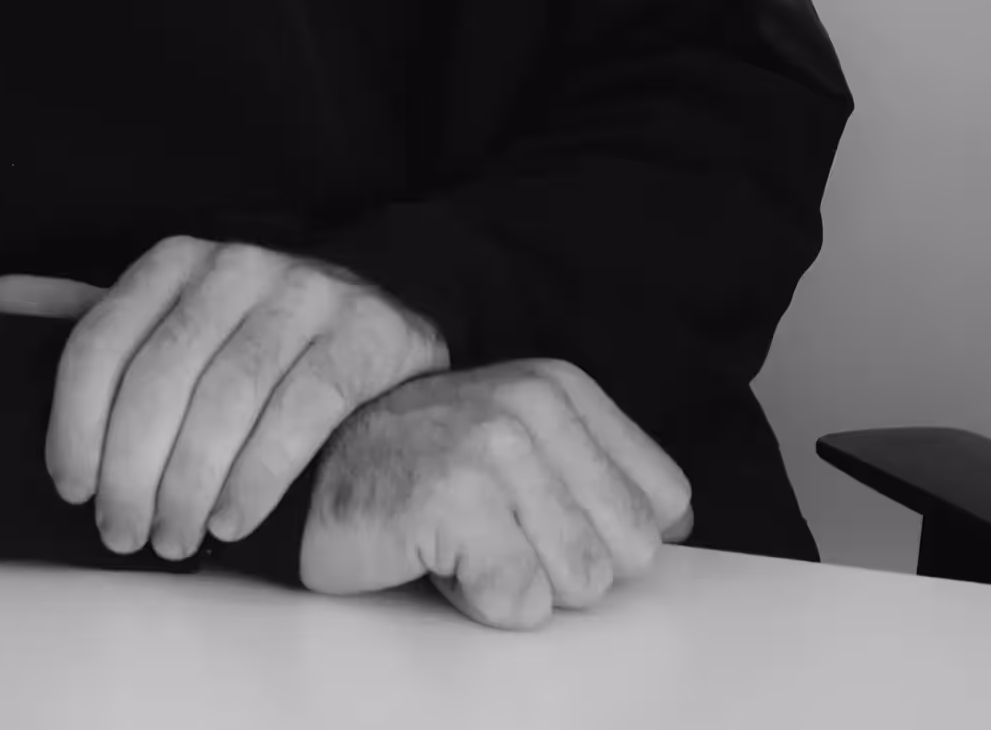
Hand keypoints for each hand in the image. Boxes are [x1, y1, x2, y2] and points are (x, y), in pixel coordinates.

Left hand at [0, 236, 449, 561]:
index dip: (75, 423)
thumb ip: (87, 318)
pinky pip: (301, 409)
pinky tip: (233, 522)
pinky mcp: (364, 335)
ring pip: (227, 396)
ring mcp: (306, 293)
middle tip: (121, 534)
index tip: (71, 487)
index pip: (102, 339)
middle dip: (131, 468)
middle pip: (161, 375)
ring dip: (190, 483)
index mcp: (176, 259)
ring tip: (174, 540)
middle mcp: (238, 264)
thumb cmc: (251, 343)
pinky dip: (258, 476)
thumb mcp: (167, 321)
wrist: (378, 333)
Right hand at [298, 357, 693, 628]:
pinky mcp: (455, 500)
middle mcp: (531, 405)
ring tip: (463, 539)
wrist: (310, 471)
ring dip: (518, 583)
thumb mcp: (522, 444)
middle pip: (628, 553)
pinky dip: (478, 600)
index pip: (662, 504)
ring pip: (580, 584)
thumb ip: (599, 472)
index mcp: (559, 387)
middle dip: (564, 566)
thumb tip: (679, 522)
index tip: (537, 515)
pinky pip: (521, 603)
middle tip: (493, 530)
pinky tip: (436, 556)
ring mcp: (492, 448)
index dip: (603, 533)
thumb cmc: (419, 468)